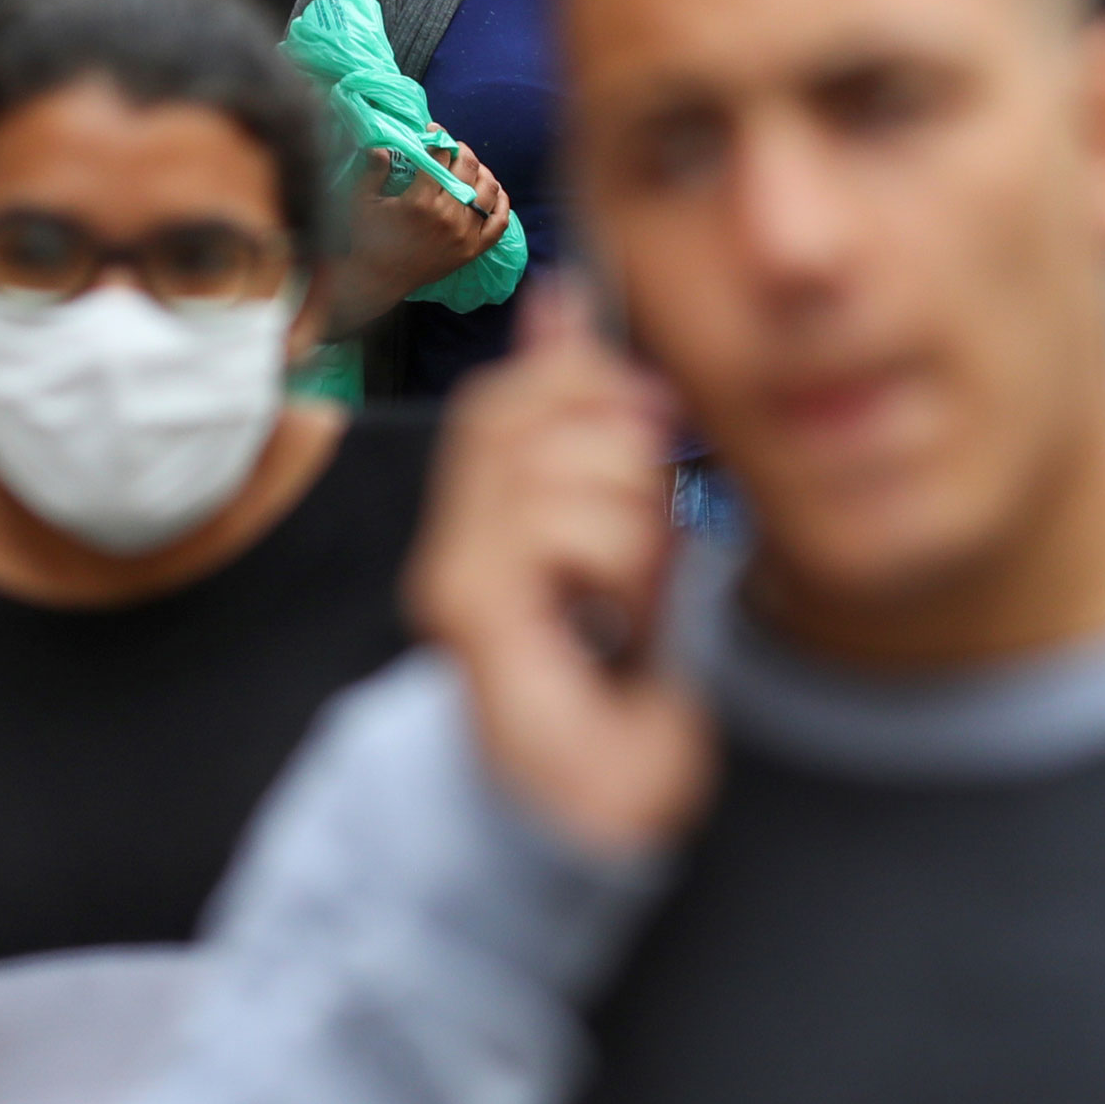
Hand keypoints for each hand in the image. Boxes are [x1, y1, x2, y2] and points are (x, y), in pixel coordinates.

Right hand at [314, 144, 512, 338]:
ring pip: (488, 192)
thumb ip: (372, 172)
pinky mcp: (474, 250)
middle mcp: (447, 216)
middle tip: (456, 146)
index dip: (439, 140)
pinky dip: (502, 204)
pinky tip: (496, 192)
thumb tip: (380, 146)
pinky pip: (499, 223)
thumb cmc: (367, 238)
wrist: (379, 278)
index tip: (436, 131)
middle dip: (462, 151)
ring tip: (474, 166)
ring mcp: (464, 234)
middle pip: (467, 171)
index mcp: (420, 202)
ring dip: (484, 172)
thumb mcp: (362, 202)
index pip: (440, 159)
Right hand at [403, 280, 712, 856]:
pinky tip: (610, 621)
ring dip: (631, 523)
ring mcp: (450, 577)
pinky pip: (553, 531)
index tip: (654, 430)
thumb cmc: (623, 667)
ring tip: (629, 595)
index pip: (511, 390)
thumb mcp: (633, 521)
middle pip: (520, 408)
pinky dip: (614, 565)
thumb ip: (595, 424)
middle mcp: (454, 539)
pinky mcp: (467, 616)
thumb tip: (563, 301)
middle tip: (646, 534)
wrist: (606, 803)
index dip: (586, 382)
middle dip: (616, 449)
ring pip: (552, 466)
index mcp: (489, 509)